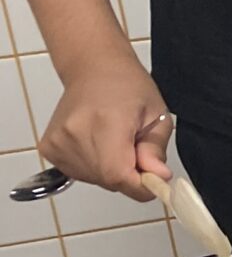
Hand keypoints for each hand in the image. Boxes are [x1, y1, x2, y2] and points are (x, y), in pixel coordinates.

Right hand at [38, 53, 171, 201]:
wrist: (93, 70)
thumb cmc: (127, 87)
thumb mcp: (158, 115)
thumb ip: (155, 150)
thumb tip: (158, 177)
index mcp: (106, 123)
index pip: (117, 175)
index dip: (140, 186)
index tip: (155, 183)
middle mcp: (75, 133)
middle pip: (107, 180)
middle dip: (130, 176)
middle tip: (137, 151)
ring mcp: (58, 142)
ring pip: (94, 179)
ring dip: (112, 171)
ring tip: (117, 143)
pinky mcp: (48, 148)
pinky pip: (78, 173)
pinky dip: (95, 167)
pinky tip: (99, 145)